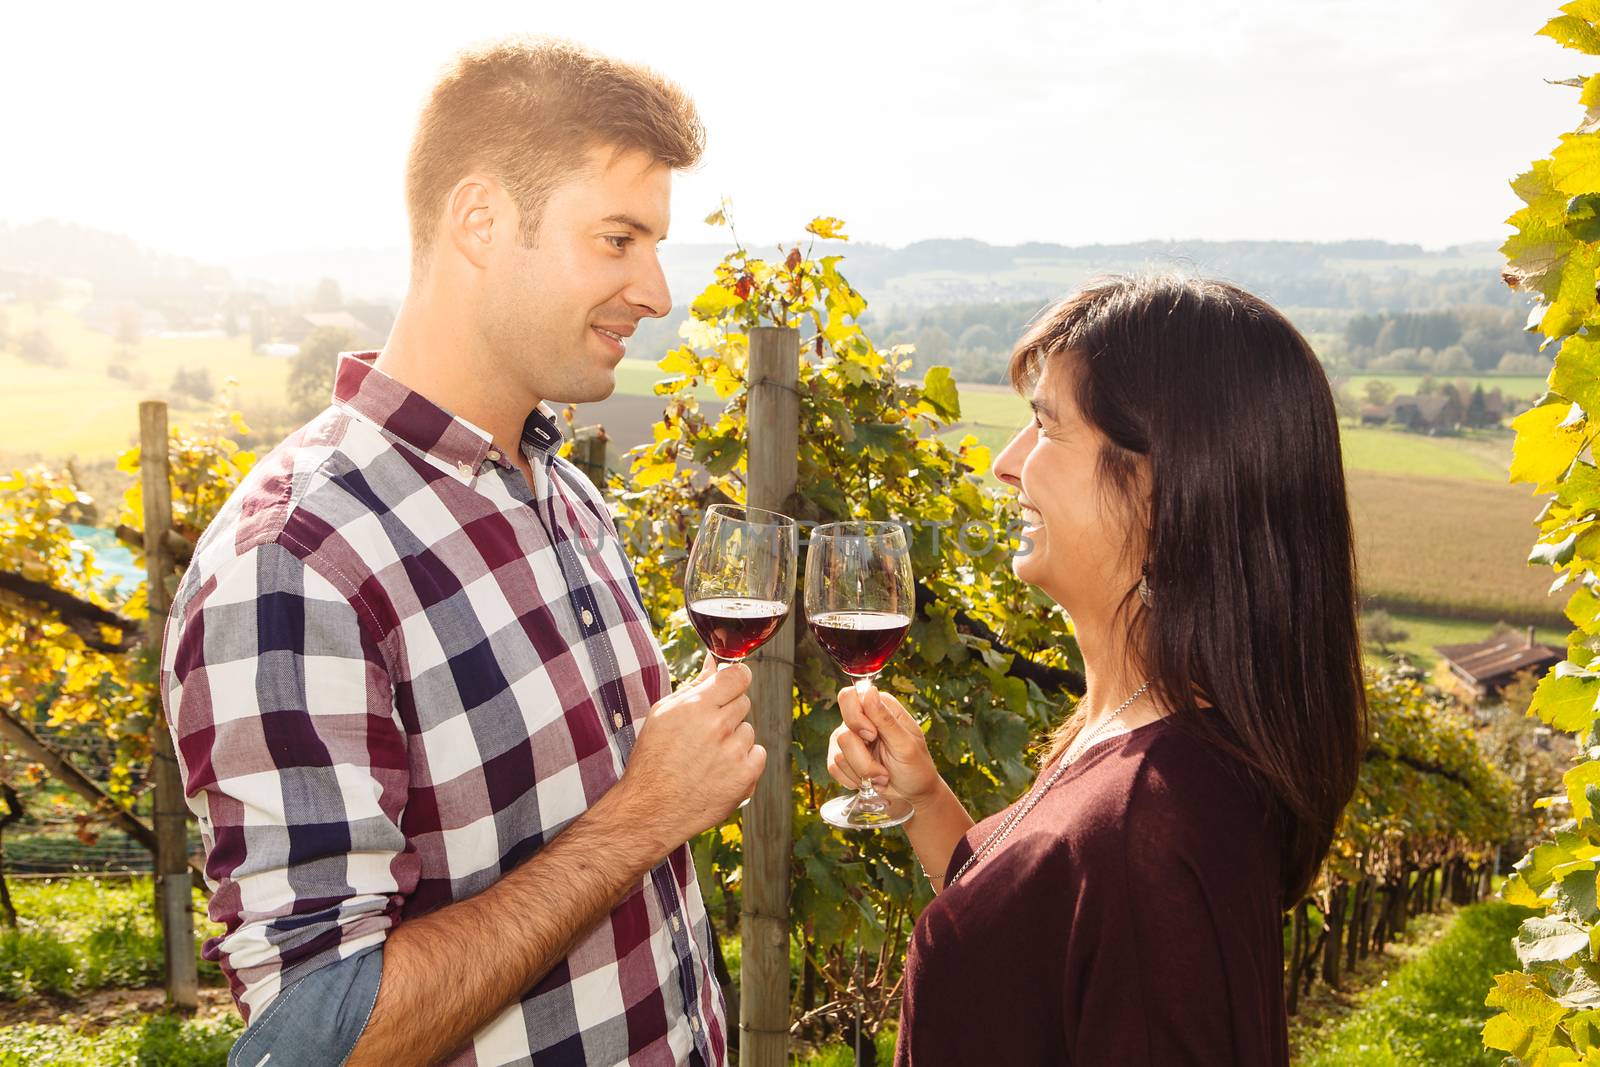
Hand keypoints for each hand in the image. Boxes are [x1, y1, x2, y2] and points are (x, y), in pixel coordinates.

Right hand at [622, 658, 765, 842]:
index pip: (739, 675)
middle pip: (743, 702)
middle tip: (705, 733)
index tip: (732, 685)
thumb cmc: (653, 760)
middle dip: (728, 712)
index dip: (736, 679)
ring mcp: (734, 752)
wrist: (650, 809)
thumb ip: (694, 686)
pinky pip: (758, 754)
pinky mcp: (746, 776)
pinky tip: (720, 771)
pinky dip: (744, 761)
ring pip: (748, 730)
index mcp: (696, 706)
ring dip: (734, 739)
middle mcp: (718, 726)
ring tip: (707, 757)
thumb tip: (715, 662)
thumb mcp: (663, 714)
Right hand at [826, 684, 940, 807]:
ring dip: (863, 772)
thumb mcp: (906, 744)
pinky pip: (834, 767)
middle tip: (882, 767)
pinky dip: (853, 779)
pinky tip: (869, 781)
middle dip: (862, 757)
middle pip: (842, 732)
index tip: (872, 735)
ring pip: (838, 754)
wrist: (911, 794)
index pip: (849, 698)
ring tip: (882, 776)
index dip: (855, 718)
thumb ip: (885, 719)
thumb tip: (869, 690)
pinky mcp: (841, 757)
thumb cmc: (916, 767)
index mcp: (879, 707)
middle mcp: (861, 720)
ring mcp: (849, 738)